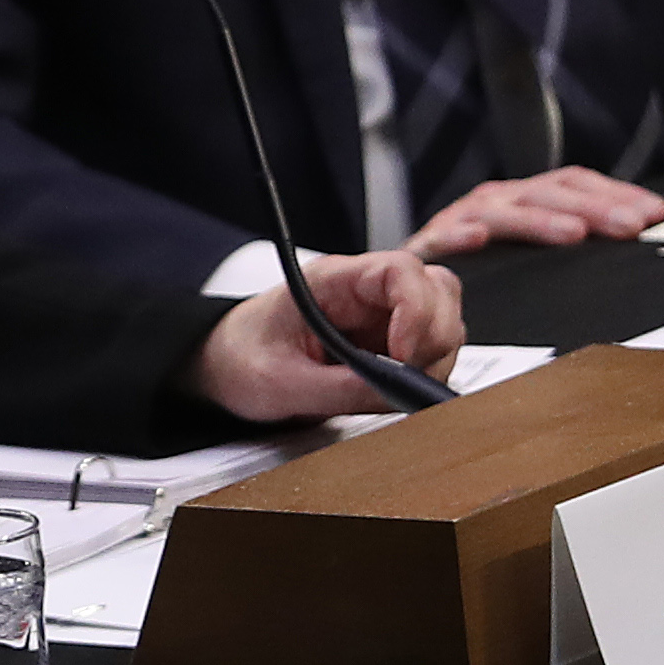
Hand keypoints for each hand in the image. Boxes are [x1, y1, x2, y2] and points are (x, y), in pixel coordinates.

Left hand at [189, 246, 462, 419]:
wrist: (221, 369)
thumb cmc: (239, 360)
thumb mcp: (281, 383)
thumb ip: (340, 389)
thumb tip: (396, 394)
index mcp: (333, 281)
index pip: (400, 271)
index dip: (417, 309)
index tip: (404, 355)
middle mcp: (364, 293)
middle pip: (436, 291)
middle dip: (434, 337)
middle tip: (407, 378)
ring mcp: (379, 319)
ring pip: (442, 320)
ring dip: (434, 358)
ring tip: (397, 389)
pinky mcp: (386, 346)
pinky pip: (429, 352)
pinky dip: (427, 374)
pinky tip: (395, 392)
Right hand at [419, 167, 663, 254]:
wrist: (410, 283)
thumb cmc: (480, 272)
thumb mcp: (533, 253)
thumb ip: (575, 243)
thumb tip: (638, 238)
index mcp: (525, 198)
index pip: (575, 183)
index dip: (616, 193)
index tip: (654, 213)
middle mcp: (497, 201)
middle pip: (548, 192)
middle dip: (593, 208)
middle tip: (629, 226)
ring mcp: (463, 220)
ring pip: (506, 212)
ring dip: (540, 221)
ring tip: (573, 233)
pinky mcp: (428, 246)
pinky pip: (443, 239)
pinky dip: (458, 237)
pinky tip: (476, 242)